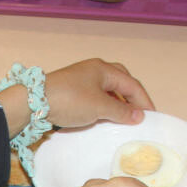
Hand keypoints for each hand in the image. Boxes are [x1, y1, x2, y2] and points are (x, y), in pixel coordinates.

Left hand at [0, 59, 154, 136]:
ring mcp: (81, 79)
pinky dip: (104, 105)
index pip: (131, 84)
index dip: (143, 100)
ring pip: (107, 89)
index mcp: (104, 69)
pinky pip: (95, 95)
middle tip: (139, 112)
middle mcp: (94, 70)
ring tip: (124, 117)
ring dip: (117, 102)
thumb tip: (139, 115)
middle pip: (120, 81)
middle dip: (132, 96)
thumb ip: (121, 111)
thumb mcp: (100, 107)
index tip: (152, 116)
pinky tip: (104, 116)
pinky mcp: (71, 90)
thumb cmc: (70, 100)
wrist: (34, 103)